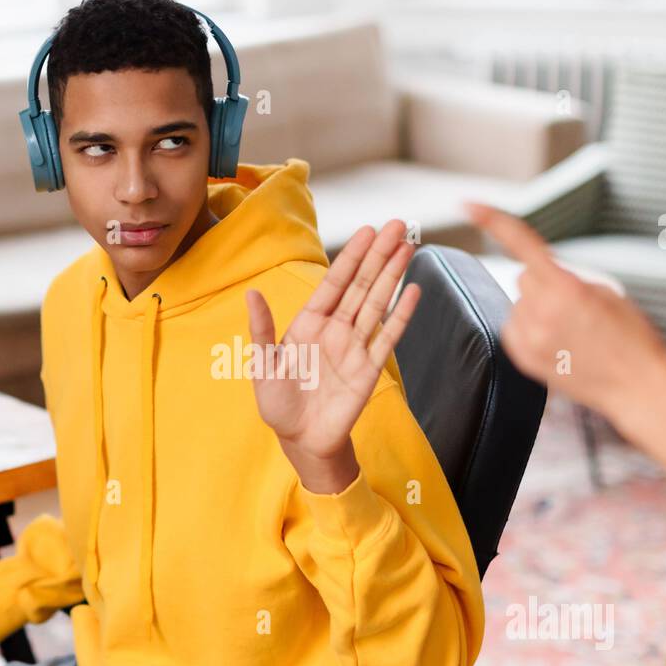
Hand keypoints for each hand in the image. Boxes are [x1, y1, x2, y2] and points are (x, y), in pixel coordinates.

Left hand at [244, 220, 420, 492]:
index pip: (335, 282)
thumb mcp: (263, 366)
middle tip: (399, 224)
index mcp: (309, 323)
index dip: (351, 256)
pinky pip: (389, 337)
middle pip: (362, 285)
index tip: (367, 230)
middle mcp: (336, 329)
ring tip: (409, 247)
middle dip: (380, 254)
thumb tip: (252, 293)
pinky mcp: (370, 369)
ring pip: (378, 303)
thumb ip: (262, 330)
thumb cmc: (278, 403)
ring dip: (394, 275)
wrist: (301, 440)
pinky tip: (413, 291)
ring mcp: (356, 347)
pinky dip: (402, 315)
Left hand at [465, 201, 665, 490]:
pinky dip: (529, 329)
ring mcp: (530, 338)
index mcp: (566, 288)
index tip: (468, 203)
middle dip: (543, 283)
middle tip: (574, 306)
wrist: (637, 386)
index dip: (493, 221)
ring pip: (519, 304)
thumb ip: (567, 277)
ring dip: (537, 309)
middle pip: (524, 277)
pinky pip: (513, 328)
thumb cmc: (632, 336)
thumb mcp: (606, 292)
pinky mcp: (523, 359)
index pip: (522, 244)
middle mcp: (542, 312)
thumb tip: (538, 277)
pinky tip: (557, 343)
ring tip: (571, 331)